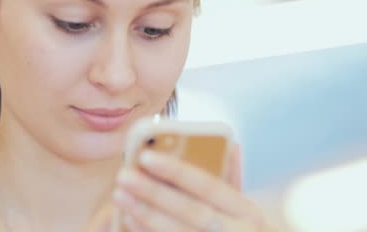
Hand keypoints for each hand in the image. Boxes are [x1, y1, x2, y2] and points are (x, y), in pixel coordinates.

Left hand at [112, 144, 274, 231]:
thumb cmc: (240, 225)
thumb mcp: (243, 204)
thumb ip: (233, 175)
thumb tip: (230, 143)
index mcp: (247, 212)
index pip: (209, 187)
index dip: (178, 171)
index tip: (146, 156)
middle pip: (190, 211)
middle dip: (154, 193)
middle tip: (124, 176)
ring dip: (144, 213)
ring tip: (120, 194)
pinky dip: (146, 231)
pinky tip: (129, 217)